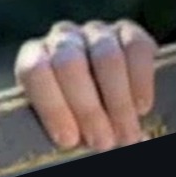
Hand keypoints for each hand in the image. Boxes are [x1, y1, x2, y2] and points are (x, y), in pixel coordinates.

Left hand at [14, 19, 158, 150]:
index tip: (68, 139)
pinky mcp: (128, 31)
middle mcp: (62, 38)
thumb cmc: (70, 115)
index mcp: (34, 56)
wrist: (100, 94)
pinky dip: (141, 81)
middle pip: (70, 64)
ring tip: (125, 135)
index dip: (52, 106)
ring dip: (118, 102)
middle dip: (87, 108)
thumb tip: (71, 145)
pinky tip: (141, 108)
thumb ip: (59, 128)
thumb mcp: (58, 121)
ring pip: (107, 57)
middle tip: (102, 142)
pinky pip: (137, 48)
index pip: (35, 71)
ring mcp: (95, 31)